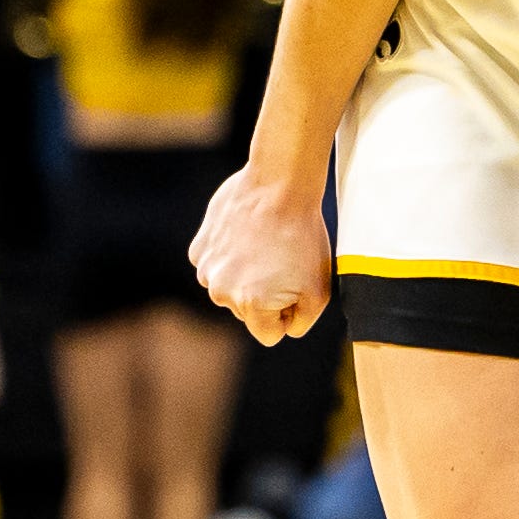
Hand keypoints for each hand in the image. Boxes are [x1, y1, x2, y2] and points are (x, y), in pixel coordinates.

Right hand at [190, 168, 331, 344]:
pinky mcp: (199, 248)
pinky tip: (248, 233)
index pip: (269, 334)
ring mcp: (206, 269)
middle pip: (247, 311)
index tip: (295, 287)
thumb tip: (285, 329)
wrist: (279, 184)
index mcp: (250, 305)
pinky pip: (216, 264)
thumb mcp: (318, 288)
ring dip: (245, 273)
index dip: (286, 314)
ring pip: (230, 287)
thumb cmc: (303, 235)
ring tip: (266, 244)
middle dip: (264, 294)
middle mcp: (221, 292)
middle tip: (283, 259)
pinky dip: (230, 254)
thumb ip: (301, 320)